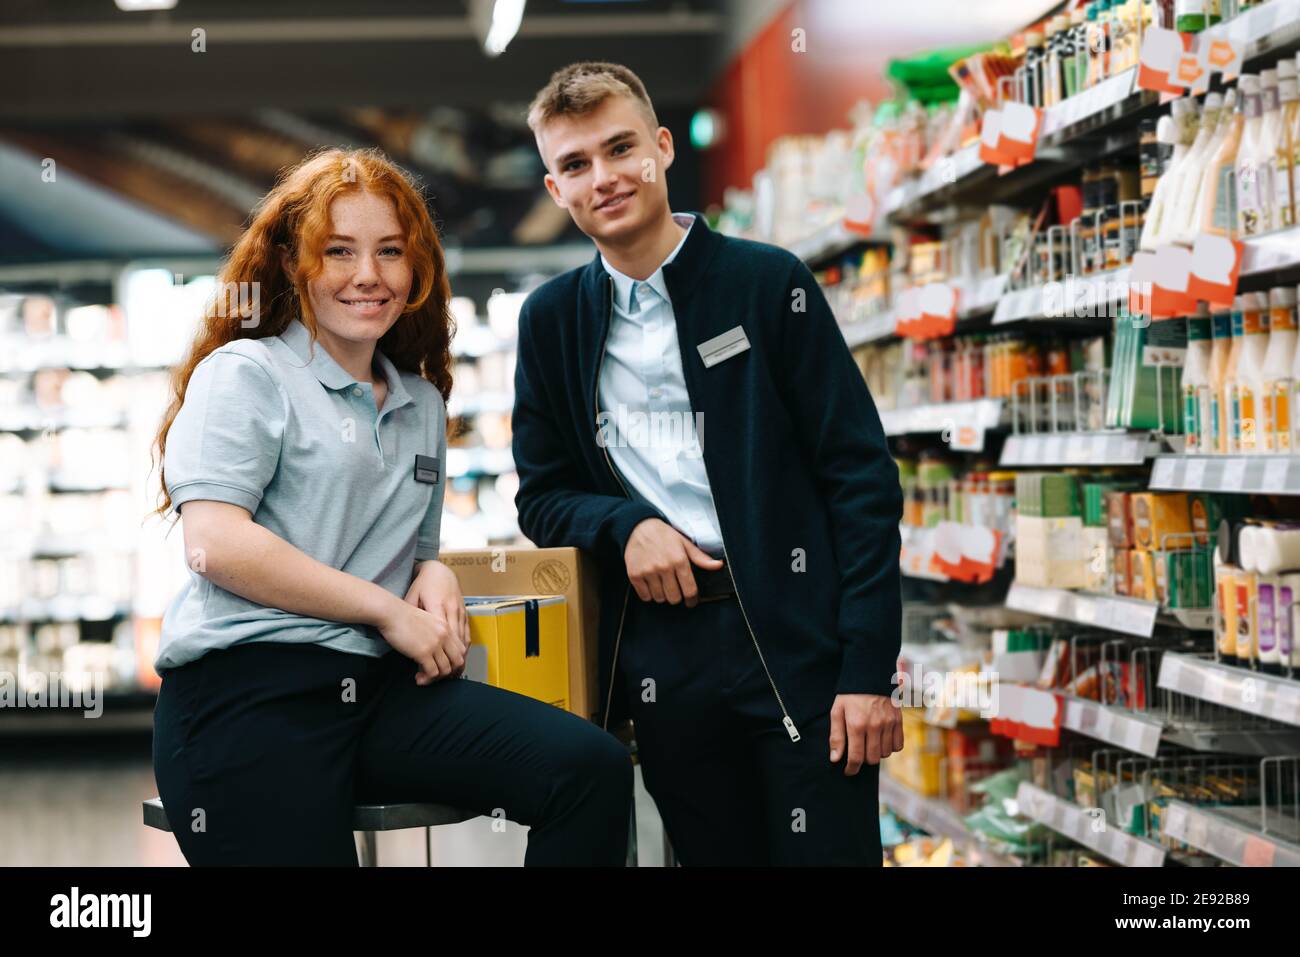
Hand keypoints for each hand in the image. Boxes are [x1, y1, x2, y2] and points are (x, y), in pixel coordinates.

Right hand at [376, 561, 469, 683]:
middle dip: (449, 672)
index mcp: (446, 627)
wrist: (391, 613)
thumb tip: (435, 650)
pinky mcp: (423, 652)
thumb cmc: (403, 616)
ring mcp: (435, 645)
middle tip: (437, 676)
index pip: (461, 649)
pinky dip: (426, 678)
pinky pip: (432, 673)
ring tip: (424, 677)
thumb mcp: (427, 621)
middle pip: (458, 661)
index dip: (456, 662)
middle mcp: (444, 636)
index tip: (446, 668)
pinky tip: (418, 677)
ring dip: (435, 678)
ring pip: (446, 670)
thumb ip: (435, 634)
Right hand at [624, 518, 723, 606]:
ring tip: (661, 583)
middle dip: (676, 596)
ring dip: (662, 594)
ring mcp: (648, 572)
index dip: (692, 600)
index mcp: (679, 560)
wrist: (638, 526)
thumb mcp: (684, 543)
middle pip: (674, 598)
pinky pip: (645, 596)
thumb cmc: (664, 535)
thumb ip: (701, 558)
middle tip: (674, 589)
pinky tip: (650, 584)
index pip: (690, 590)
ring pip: (659, 598)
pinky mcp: (634, 575)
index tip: (691, 602)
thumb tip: (718, 565)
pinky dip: (648, 594)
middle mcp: (664, 567)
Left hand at [828, 694, 903, 775]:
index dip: (851, 769)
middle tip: (858, 752)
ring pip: (885, 753)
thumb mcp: (837, 712)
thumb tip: (835, 759)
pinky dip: (890, 747)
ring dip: (876, 753)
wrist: (870, 675)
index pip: (856, 757)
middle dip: (863, 760)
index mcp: (856, 724)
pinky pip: (898, 745)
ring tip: (869, 743)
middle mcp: (874, 726)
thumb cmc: (850, 695)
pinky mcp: (899, 720)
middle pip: (872, 759)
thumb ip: (836, 736)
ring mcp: (889, 723)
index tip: (848, 771)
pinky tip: (882, 740)